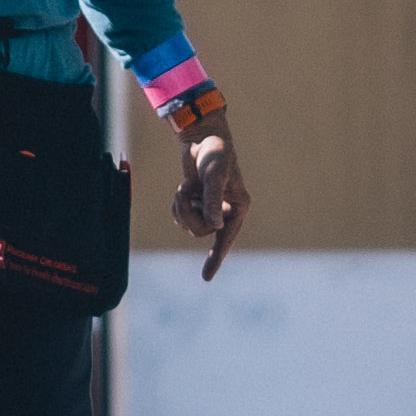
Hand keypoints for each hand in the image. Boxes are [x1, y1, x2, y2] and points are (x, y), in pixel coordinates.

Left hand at [172, 121, 250, 277]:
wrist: (202, 137)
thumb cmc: (214, 153)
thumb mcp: (214, 175)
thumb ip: (214, 201)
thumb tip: (215, 227)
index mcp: (237, 207)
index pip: (226, 238)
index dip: (216, 259)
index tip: (205, 278)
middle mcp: (225, 212)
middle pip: (201, 231)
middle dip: (188, 214)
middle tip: (184, 192)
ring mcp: (210, 209)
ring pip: (189, 226)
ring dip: (181, 207)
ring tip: (185, 187)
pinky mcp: (196, 205)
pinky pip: (181, 216)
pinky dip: (177, 204)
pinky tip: (183, 189)